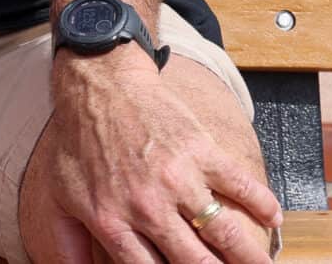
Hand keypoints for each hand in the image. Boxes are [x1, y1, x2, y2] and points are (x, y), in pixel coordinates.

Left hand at [41, 50, 281, 263]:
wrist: (99, 86)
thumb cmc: (78, 142)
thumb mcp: (58, 196)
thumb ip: (66, 245)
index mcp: (112, 222)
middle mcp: (148, 205)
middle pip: (195, 263)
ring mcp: (178, 177)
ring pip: (225, 233)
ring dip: (250, 256)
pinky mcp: (201, 150)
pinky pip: (240, 185)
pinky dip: (263, 204)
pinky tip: (273, 219)